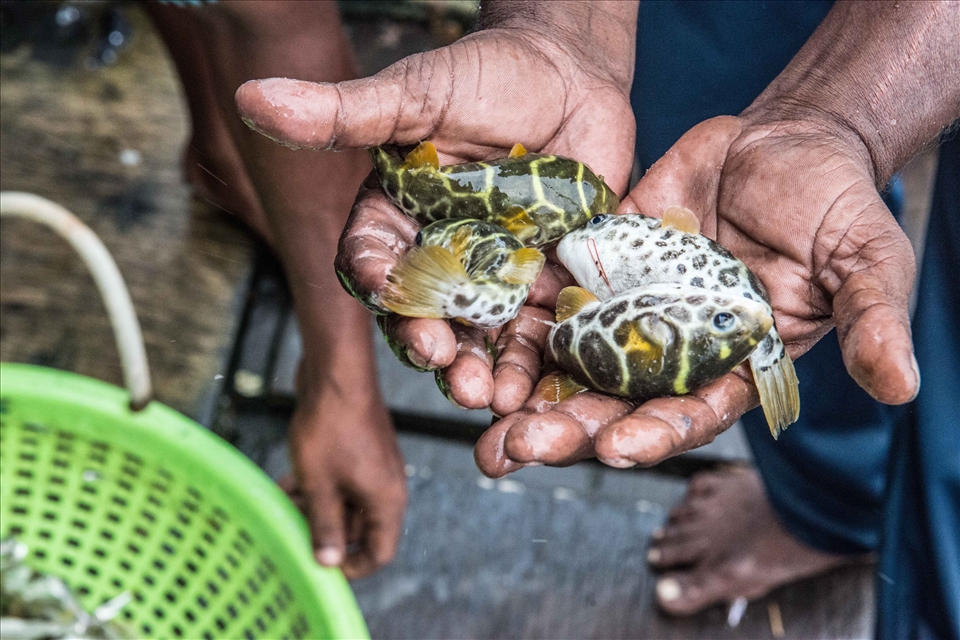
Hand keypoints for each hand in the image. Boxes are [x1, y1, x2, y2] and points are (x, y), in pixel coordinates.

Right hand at [236, 16, 637, 415]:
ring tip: (489, 396)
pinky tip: (538, 385)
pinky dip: (537, 355)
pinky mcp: (546, 278)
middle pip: (426, 313)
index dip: (372, 277)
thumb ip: (343, 112)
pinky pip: (539, 325)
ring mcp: (496, 270)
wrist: (570, 70)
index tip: (380, 288)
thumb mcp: (415, 95)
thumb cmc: (486, 74)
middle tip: (442, 363)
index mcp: (398, 217)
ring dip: (482, 367)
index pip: (372, 259)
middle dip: (430, 343)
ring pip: (482, 331)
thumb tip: (252, 98)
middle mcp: (442, 254)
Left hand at [281, 361, 406, 579]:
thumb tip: (327, 563)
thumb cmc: (330, 428)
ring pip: (344, 502)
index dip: (353, 568)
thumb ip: (324, 526)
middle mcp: (386, 486)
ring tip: (283, 502)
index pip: (380, 552)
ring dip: (315, 507)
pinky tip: (288, 481)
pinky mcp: (360, 449)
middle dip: (323, 532)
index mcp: (386, 501)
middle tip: (291, 528)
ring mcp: (373, 466)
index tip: (320, 568)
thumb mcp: (320, 485)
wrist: (335, 373)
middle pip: (359, 528)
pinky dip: (318, 485)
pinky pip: (341, 479)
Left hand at [474, 114, 919, 475]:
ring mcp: (631, 306)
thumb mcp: (865, 261)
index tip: (612, 449)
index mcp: (731, 364)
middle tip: (513, 450)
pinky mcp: (602, 262)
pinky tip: (479, 335)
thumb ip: (871, 319)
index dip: (651, 434)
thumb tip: (900, 385)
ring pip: (572, 357)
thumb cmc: (834, 207)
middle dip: (565, 427)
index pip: (688, 413)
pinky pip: (557, 290)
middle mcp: (671, 346)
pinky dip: (521, 314)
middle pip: (612, 398)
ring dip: (527, 387)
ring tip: (479, 414)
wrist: (786, 143)